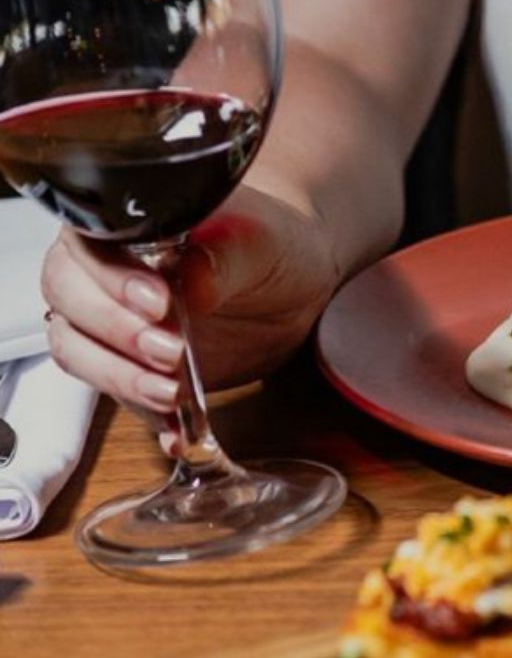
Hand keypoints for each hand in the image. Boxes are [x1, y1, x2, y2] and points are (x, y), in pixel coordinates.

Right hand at [40, 186, 342, 411]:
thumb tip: (190, 279)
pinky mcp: (136, 365)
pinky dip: (146, 415)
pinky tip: (176, 431)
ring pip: (80, 353)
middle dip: (116, 334)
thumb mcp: (260, 242)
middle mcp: (104, 272)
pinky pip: (121, 394)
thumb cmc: (271, 243)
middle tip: (170, 351)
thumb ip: (223, 256)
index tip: (158, 303)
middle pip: (70, 304)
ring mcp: (115, 322)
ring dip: (120, 379)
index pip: (87, 249)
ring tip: (171, 394)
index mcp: (123, 226)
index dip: (112, 280)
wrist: (296, 280)